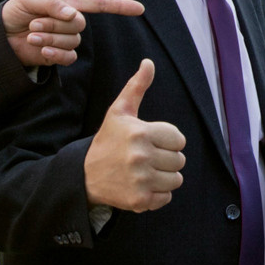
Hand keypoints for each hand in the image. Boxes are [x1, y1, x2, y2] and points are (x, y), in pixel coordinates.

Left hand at [0, 0, 144, 68]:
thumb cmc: (15, 11)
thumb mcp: (30, 0)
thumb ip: (53, 5)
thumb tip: (74, 15)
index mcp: (69, 2)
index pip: (100, 3)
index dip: (120, 6)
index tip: (140, 8)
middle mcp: (71, 20)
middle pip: (79, 25)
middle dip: (55, 24)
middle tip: (34, 23)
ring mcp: (66, 39)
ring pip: (72, 42)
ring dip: (50, 38)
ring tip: (31, 34)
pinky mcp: (58, 55)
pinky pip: (68, 57)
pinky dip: (55, 54)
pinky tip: (41, 50)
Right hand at [83, 60, 186, 212]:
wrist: (84, 176)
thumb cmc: (108, 140)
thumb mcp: (119, 112)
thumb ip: (137, 87)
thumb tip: (149, 62)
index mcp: (140, 133)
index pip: (179, 140)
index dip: (168, 140)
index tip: (151, 141)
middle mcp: (140, 157)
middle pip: (179, 160)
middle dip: (167, 159)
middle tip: (147, 157)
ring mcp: (140, 181)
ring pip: (176, 180)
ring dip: (165, 177)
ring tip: (146, 171)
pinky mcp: (140, 201)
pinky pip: (167, 198)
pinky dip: (158, 194)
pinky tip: (142, 185)